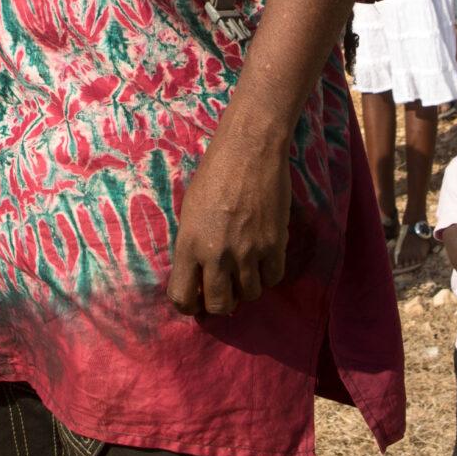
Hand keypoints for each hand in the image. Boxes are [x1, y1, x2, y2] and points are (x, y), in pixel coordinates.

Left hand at [164, 137, 289, 316]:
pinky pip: (273, 278)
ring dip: (246, 288)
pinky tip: (263, 263)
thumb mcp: (189, 212)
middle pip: (219, 305)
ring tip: (245, 272)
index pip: (182, 297)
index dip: (188, 306)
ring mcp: (248, 252)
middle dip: (220, 303)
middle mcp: (217, 254)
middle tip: (223, 290)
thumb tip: (199, 274)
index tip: (195, 302)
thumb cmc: (214, 174)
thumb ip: (192, 246)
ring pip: (249, 295)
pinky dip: (268, 276)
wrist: (249, 150)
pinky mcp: (274, 244)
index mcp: (189, 244)